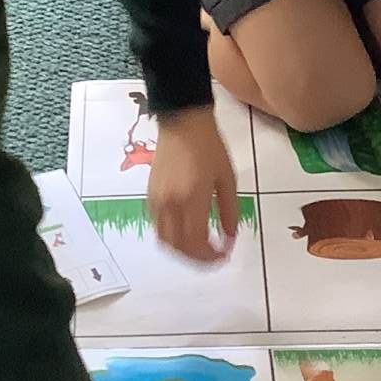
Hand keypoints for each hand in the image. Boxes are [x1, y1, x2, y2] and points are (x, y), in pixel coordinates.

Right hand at [147, 107, 238, 263]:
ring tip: (200, 248)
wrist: (182, 121)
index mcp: (192, 199)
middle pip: (179, 247)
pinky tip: (185, 232)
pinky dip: (171, 237)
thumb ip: (230, 211)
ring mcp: (157, 201)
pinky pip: (157, 227)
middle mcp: (171, 204)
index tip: (224, 255)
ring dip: (182, 251)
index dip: (210, 256)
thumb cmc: (210, 147)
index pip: (197, 243)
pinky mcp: (150, 196)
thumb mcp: (227, 178)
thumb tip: (230, 238)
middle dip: (197, 258)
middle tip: (214, 256)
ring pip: (165, 241)